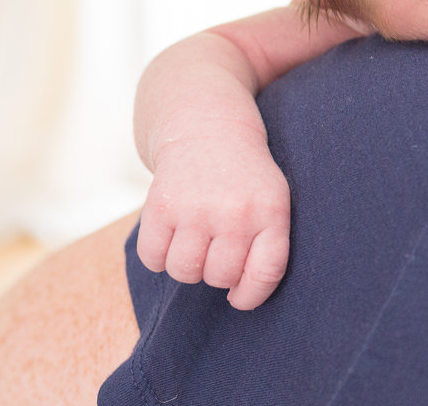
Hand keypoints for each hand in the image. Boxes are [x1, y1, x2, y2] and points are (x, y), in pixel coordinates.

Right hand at [136, 127, 290, 310]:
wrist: (209, 129)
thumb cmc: (246, 179)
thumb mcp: (273, 202)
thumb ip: (267, 246)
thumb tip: (241, 298)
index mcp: (271, 212)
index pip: (265, 273)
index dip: (251, 296)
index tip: (240, 297)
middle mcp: (235, 212)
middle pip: (220, 278)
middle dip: (217, 272)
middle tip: (216, 248)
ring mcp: (195, 209)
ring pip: (185, 272)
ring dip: (188, 265)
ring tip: (196, 240)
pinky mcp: (159, 207)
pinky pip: (153, 259)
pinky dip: (159, 256)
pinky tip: (173, 234)